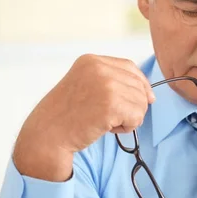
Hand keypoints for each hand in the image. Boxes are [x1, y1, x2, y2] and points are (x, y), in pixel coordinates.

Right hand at [13, 54, 155, 180]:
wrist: (46, 136)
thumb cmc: (67, 116)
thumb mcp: (86, 86)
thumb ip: (113, 82)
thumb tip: (150, 94)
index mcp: (91, 61)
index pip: (130, 66)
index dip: (141, 83)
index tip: (145, 98)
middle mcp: (99, 68)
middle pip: (139, 85)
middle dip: (132, 105)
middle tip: (109, 117)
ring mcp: (105, 85)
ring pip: (141, 102)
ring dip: (129, 118)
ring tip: (106, 122)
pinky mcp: (111, 105)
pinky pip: (137, 117)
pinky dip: (127, 127)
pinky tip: (108, 129)